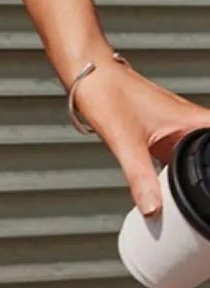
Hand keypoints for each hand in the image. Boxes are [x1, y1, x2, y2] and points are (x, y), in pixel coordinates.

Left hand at [71, 56, 209, 216]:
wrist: (89, 77)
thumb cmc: (108, 95)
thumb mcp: (126, 142)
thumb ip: (140, 178)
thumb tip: (152, 209)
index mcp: (189, 120)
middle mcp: (186, 122)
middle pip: (208, 149)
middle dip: (207, 171)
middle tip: (201, 199)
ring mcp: (172, 128)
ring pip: (192, 154)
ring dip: (191, 172)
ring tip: (185, 199)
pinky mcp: (157, 134)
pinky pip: (173, 155)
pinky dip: (173, 170)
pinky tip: (163, 186)